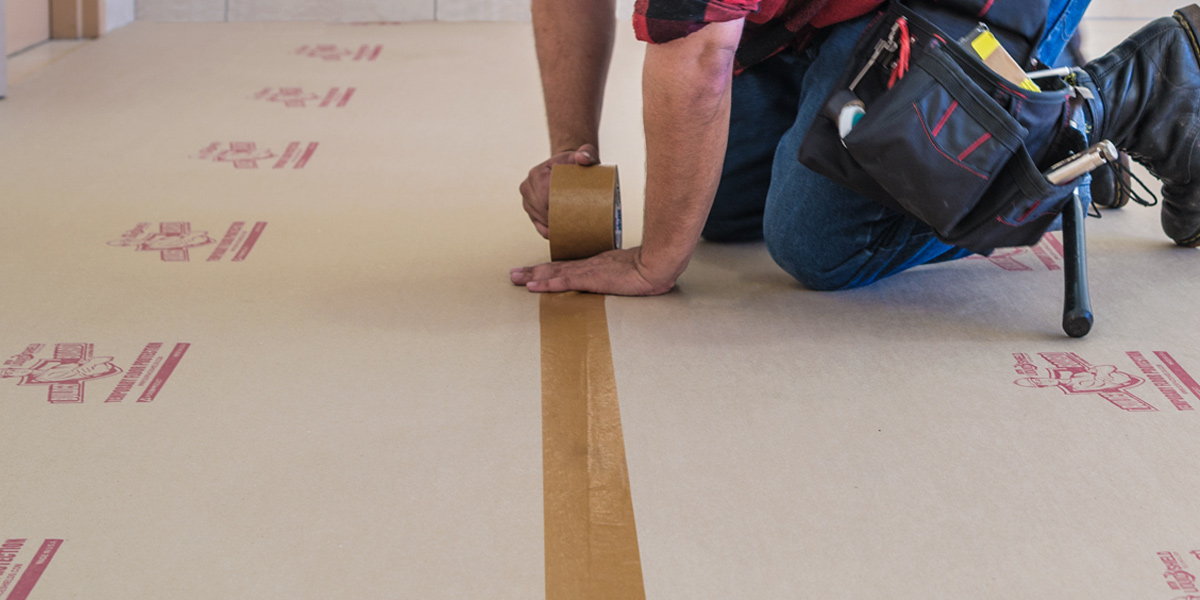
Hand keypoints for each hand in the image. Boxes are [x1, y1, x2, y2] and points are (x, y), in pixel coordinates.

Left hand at [510, 247, 678, 295]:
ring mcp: (589, 271)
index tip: (532, 271)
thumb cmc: (650, 268)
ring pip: (554, 272)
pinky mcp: (592, 278)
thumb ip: (621, 275)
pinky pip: (565, 281)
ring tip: (515, 279)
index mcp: (596, 264)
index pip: (567, 266)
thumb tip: (621, 280)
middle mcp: (588, 265)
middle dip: (532, 271)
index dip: (548, 269)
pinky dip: (548, 283)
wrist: (657, 264)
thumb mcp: (630, 272)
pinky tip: (535, 286)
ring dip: (533, 276)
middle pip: (554, 267)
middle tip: (513, 274)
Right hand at [519, 144, 599, 237]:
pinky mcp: (529, 208)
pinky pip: (537, 224)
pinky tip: (558, 234)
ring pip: (539, 219)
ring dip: (553, 226)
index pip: (544, 197)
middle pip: (540, 211)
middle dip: (556, 220)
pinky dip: (547, 231)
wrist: (567, 166)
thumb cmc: (578, 163)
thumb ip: (588, 153)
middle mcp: (528, 186)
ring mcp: (527, 199)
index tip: (574, 216)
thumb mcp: (586, 156)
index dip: (557, 210)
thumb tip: (582, 158)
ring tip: (570, 229)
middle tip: (576, 226)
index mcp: (538, 173)